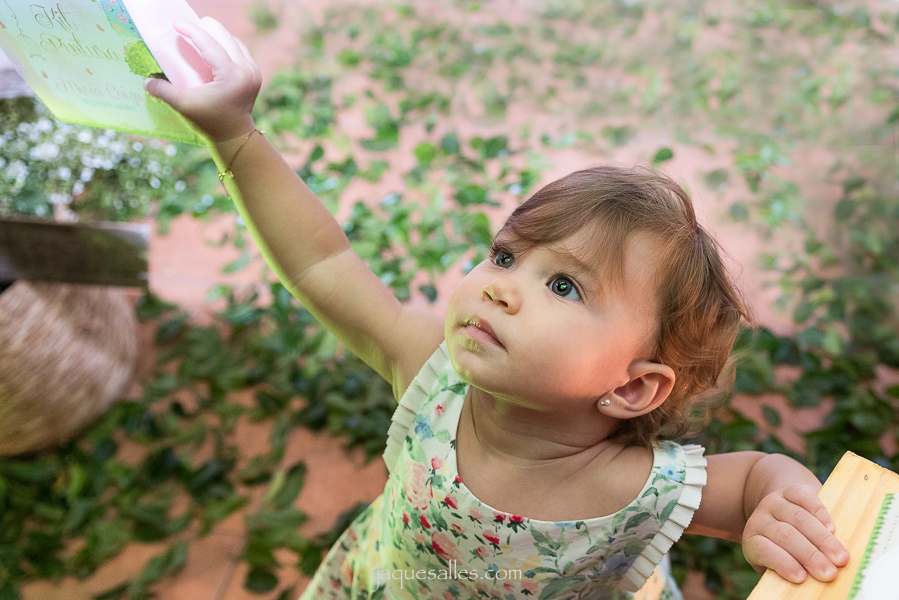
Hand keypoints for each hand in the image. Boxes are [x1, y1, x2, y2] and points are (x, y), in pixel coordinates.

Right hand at [145, 17, 260, 142]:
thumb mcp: (184, 106)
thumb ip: (164, 92)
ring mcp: (253, 71)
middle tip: (187, 24)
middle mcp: (246, 70)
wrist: (235, 136)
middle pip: (225, 37)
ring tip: (200, 31)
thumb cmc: (209, 122)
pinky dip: (227, 44)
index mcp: (231, 76)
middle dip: (205, 27)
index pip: (211, 45)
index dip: (192, 31)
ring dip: (217, 34)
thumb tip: (146, 81)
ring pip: (234, 42)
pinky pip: (240, 50)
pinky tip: (214, 44)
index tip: (177, 23)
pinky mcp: (255, 74)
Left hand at [742, 483, 849, 583]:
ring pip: (798, 518)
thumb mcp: (778, 564)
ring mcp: (774, 502)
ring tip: (840, 558)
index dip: (782, 562)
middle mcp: (760, 520)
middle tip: (830, 573)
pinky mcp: (789, 490)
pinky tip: (832, 529)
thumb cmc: (785, 551)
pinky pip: (803, 497)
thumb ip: (787, 572)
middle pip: (784, 535)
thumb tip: (809, 586)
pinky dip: (819, 512)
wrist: (780, 514)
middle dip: (809, 556)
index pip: (763, 550)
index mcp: (753, 541)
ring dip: (822, 540)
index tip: (802, 578)